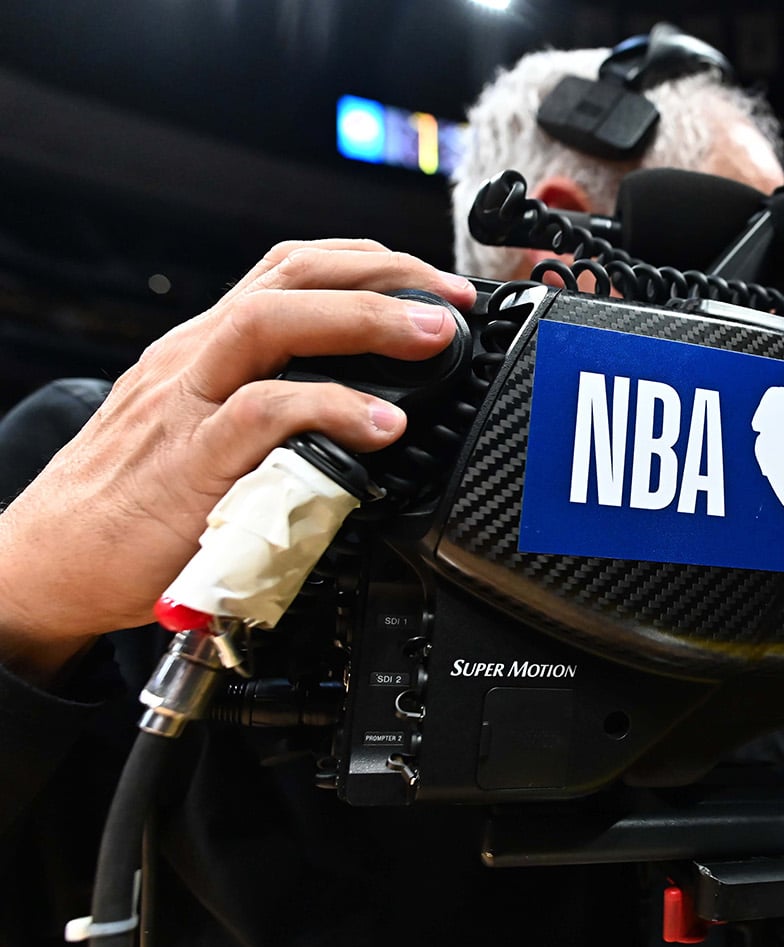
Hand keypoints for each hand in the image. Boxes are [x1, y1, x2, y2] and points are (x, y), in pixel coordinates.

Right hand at [0, 240, 475, 680]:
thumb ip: (273, 408)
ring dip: (363, 321)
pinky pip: (262, 414)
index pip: (288, 271)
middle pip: (288, 277)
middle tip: (450, 298)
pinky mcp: (189, 463)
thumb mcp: (208, 431)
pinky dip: (329, 409)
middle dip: (380, 273)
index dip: (366, 264)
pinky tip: (381, 424)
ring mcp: (188, 405)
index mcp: (205, 350)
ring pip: (270, 323)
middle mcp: (195, 360)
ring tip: (430, 336)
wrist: (51, 564)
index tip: (432, 282)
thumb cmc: (136, 503)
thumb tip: (366, 408)